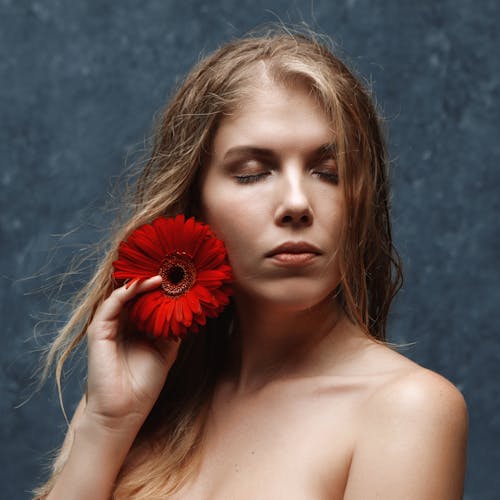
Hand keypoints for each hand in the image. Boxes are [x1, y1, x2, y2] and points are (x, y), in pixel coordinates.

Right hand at [85, 276, 179, 431]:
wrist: (124, 411)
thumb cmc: (144, 383)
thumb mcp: (166, 350)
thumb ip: (171, 328)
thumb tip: (186, 307)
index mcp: (135, 326)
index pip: (146, 297)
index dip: (160, 284)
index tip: (179, 272)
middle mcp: (122, 322)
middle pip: (134, 291)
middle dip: (151, 275)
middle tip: (171, 262)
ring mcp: (109, 325)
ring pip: (123, 293)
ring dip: (142, 279)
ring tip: (163, 268)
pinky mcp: (99, 331)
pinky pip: (113, 303)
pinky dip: (129, 290)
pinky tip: (147, 282)